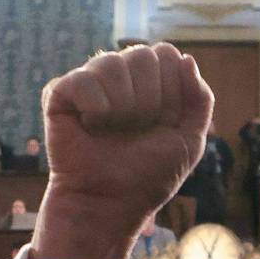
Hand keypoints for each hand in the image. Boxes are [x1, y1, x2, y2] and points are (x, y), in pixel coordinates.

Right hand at [32, 42, 214, 258]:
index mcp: (149, 82)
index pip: (166, 55)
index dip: (170, 91)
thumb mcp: (189, 141)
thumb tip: (186, 59)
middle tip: (135, 129)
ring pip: (112, 62)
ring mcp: (89, 82)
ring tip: (111, 131)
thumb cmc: (147, 176)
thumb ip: (199, 100)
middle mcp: (119, 76)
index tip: (162, 123)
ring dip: (121, 107)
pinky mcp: (60, 94)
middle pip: (142, 54)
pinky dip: (93, 108)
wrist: (110, 204)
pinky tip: (90, 127)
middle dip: (148, 100)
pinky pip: (82, 79)